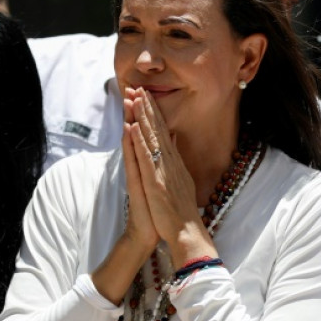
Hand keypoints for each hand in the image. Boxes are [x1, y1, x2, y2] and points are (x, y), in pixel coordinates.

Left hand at [126, 88, 215, 265]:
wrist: (186, 233)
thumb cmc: (181, 212)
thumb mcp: (181, 181)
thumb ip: (177, 160)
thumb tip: (174, 140)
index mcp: (175, 163)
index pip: (164, 132)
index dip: (155, 113)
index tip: (147, 96)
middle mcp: (171, 162)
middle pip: (158, 129)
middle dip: (148, 107)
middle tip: (139, 87)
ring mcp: (164, 170)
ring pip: (151, 138)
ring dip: (142, 117)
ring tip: (134, 98)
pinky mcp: (156, 181)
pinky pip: (146, 156)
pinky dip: (140, 140)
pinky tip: (133, 126)